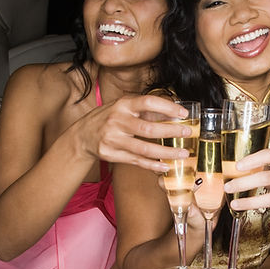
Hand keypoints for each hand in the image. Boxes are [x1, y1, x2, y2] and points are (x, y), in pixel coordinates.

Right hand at [77, 94, 191, 172]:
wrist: (81, 135)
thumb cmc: (108, 118)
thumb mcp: (122, 107)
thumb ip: (143, 110)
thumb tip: (171, 112)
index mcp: (122, 105)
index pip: (148, 102)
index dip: (167, 108)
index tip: (184, 113)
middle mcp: (117, 121)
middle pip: (148, 128)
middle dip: (171, 131)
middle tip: (187, 133)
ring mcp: (113, 139)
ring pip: (144, 148)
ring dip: (166, 152)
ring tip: (182, 153)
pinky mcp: (111, 154)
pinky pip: (136, 161)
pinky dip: (152, 165)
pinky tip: (165, 166)